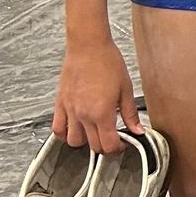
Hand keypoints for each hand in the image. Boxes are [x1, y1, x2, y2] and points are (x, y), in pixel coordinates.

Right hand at [52, 40, 142, 155]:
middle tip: (112, 138)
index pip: (109, 144)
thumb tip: (138, 130)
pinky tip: (76, 127)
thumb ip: (130, 114)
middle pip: (92, 146)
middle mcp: (83, 115)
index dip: (118, 148)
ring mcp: (69, 110)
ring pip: (73, 141)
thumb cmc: (108, 63)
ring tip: (94, 132)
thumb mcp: (126, 90)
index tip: (123, 143)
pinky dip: (65, 133)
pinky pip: (57, 128)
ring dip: (84, 142)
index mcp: (102, 113)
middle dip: (105, 146)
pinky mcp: (60, 103)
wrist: (88, 47)